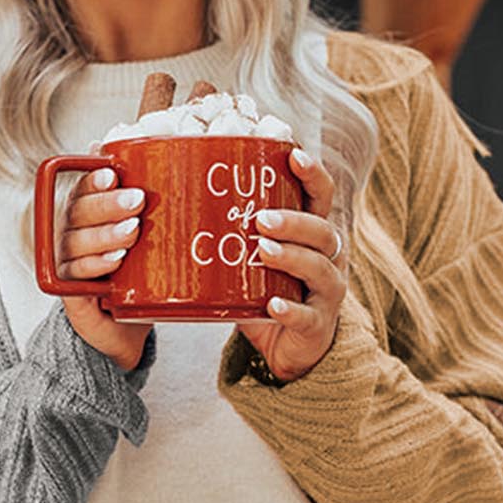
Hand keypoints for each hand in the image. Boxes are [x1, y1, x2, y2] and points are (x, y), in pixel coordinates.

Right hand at [57, 165, 152, 371]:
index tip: (114, 174)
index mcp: (87, 215)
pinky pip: (75, 275)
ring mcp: (70, 264)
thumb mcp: (152, 237)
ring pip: (77, 241)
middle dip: (109, 204)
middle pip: (79, 212)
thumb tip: (169, 170)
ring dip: (106, 234)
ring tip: (132, 232)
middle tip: (138, 201)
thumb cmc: (141, 274)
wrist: (128, 328)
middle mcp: (73, 235)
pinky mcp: (71, 292)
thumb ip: (153, 207)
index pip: (83, 190)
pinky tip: (115, 261)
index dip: (94, 180)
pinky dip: (94, 265)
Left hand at [236, 147, 347, 381]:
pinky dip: (291, 310)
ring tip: (262, 251)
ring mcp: (326, 293)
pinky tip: (273, 306)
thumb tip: (175, 198)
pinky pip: (307, 315)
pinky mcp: (317, 325)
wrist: (287, 347)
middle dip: (293, 221)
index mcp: (312, 234)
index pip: (321, 196)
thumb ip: (228, 234)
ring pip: (319, 268)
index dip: (312, 174)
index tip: (292, 155)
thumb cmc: (266, 293)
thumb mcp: (250, 260)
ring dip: (291, 257)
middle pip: (321, 230)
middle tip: (259, 219)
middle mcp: (328, 258)